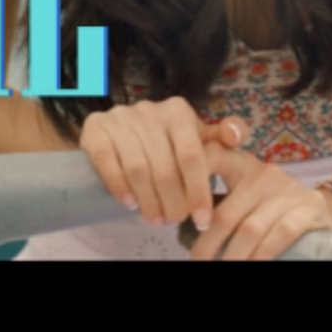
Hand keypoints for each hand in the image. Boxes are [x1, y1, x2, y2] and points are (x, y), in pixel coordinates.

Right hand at [79, 99, 249, 232]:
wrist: (117, 131)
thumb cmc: (166, 140)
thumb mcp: (194, 137)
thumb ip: (219, 139)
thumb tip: (236, 136)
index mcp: (178, 112)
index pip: (192, 156)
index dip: (198, 191)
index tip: (202, 219)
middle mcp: (149, 110)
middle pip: (165, 167)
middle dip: (173, 201)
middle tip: (176, 221)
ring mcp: (120, 118)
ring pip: (138, 168)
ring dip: (148, 200)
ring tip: (156, 219)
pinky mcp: (96, 128)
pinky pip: (107, 161)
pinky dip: (119, 185)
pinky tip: (129, 204)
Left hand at [189, 148, 331, 261]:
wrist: (321, 210)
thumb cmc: (271, 206)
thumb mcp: (246, 194)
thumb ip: (218, 201)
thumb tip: (178, 222)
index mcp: (242, 165)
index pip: (211, 158)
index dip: (190, 183)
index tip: (177, 217)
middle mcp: (263, 174)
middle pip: (224, 214)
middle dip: (206, 246)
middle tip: (196, 263)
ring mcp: (287, 191)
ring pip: (250, 229)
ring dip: (232, 257)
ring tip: (222, 269)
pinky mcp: (308, 209)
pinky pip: (280, 233)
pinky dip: (263, 254)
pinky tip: (253, 265)